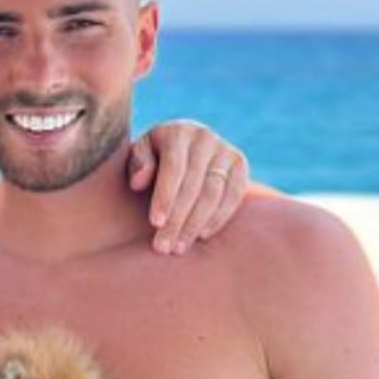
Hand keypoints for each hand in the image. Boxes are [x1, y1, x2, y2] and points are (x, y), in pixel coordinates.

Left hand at [128, 120, 247, 254]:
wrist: (180, 146)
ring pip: (214, 193)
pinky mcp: (240, 164)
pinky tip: (201, 236)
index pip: (174, 168)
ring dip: (196, 224)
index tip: (154, 224)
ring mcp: (226, 150)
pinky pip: (234, 195)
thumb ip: (137, 164)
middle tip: (163, 246)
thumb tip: (139, 182)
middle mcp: (205, 137)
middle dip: (178, 219)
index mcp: (178, 132)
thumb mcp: (139, 155)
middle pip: (194, 185)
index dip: (165, 197)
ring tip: (178, 247)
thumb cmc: (151, 156)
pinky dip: (219, 218)